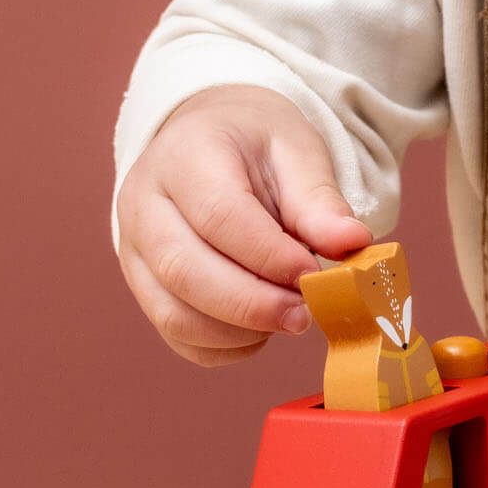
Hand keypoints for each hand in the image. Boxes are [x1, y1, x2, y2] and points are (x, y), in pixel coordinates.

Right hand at [115, 85, 373, 367]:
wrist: (214, 141)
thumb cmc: (258, 145)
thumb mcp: (297, 151)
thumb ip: (320, 200)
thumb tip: (353, 244)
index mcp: (184, 156)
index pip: (219, 216)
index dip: (270, 256)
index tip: (314, 275)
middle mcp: (144, 205)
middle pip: (185, 270)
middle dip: (254, 303)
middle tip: (307, 313)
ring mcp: (134, 250)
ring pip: (173, 313)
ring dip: (240, 330)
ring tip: (291, 317)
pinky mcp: (143, 287)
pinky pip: (176, 334)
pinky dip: (224, 347)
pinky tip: (264, 329)